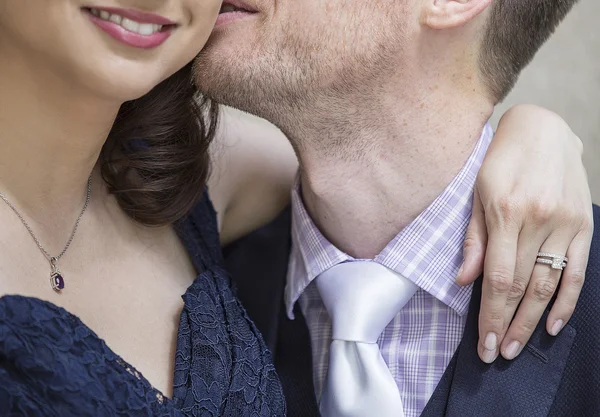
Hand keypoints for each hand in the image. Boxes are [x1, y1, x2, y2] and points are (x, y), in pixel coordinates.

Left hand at [457, 105, 593, 362]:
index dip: (491, 314)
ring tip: (518, 345)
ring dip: (533, 320)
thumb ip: (473, 239)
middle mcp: (538, 221)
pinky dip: (567, 300)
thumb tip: (463, 281)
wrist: (543, 129)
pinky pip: (577, 270)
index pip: (498, 277)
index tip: (483, 342)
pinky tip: (555, 324)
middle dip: (509, 324)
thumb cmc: (500, 161)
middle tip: (497, 353)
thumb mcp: (477, 193)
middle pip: (523, 286)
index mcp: (506, 213)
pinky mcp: (583, 224)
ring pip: (549, 284)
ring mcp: (565, 224)